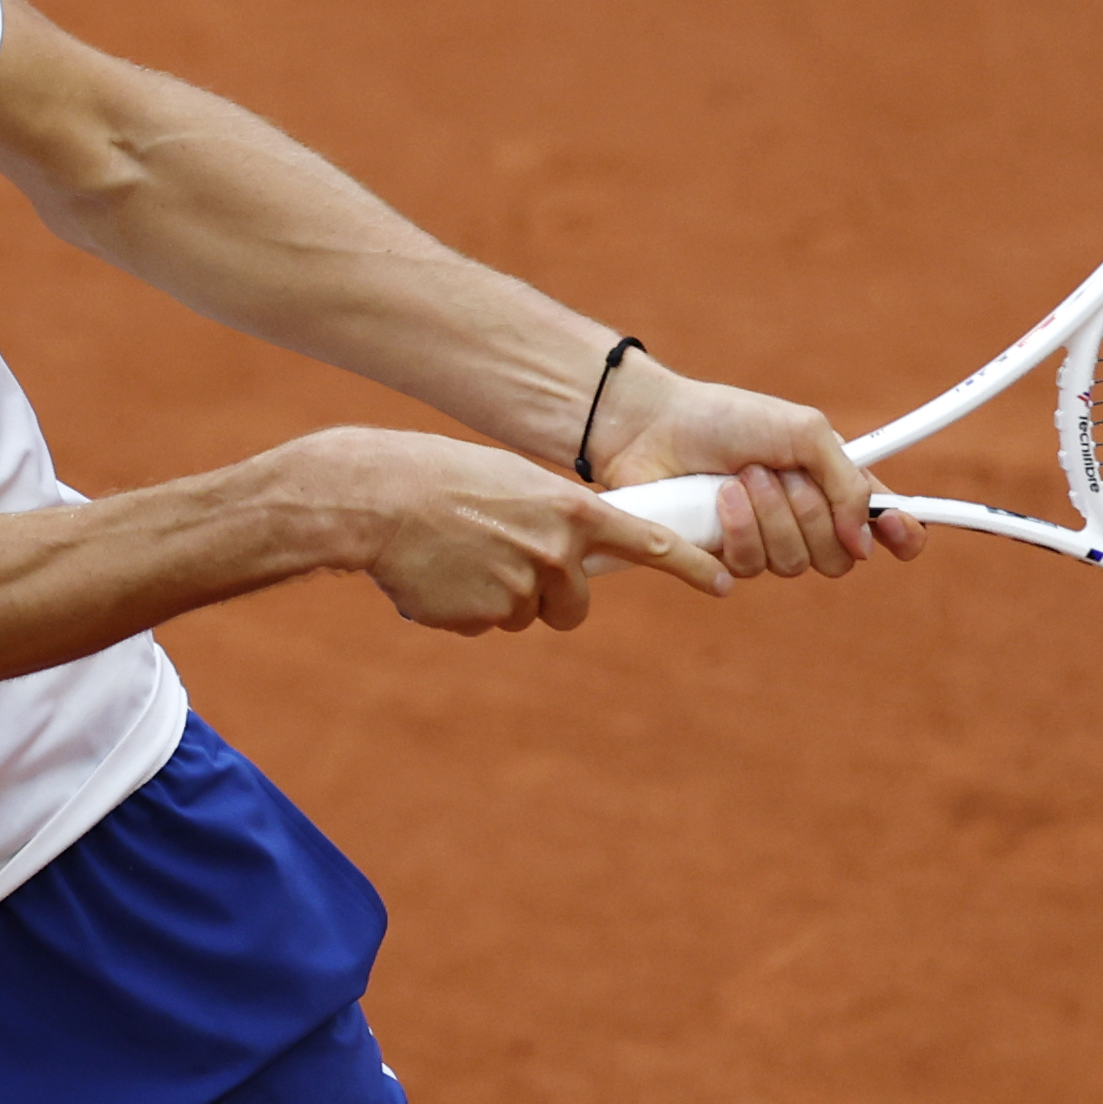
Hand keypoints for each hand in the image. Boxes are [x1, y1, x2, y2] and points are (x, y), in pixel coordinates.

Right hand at [281, 427, 724, 626]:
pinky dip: (460, 608)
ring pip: (522, 615)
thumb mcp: (513, 482)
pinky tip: (433, 574)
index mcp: (570, 513)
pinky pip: (481, 625)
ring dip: (494, 598)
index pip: (649, 544)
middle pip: (573, 606)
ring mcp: (518, 591)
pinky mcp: (479, 619)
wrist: (376, 498)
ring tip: (455, 555)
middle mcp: (554, 555)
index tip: (725, 583)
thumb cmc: (441, 478)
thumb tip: (567, 561)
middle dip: (547, 599)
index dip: (691, 567)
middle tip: (502, 564)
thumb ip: (552, 519)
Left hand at [584, 356, 924, 578]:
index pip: (888, 526)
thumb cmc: (728, 419)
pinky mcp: (726, 558)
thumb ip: (847, 483)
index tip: (896, 529)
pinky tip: (720, 499)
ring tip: (742, 476)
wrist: (655, 428)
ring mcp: (767, 542)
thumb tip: (866, 542)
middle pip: (841, 556)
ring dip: (770, 515)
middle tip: (781, 474)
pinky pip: (751, 567)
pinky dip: (738, 529)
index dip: (902, 536)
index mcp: (835, 484)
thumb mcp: (804, 432)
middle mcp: (808, 519)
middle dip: (812, 513)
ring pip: (795, 563)